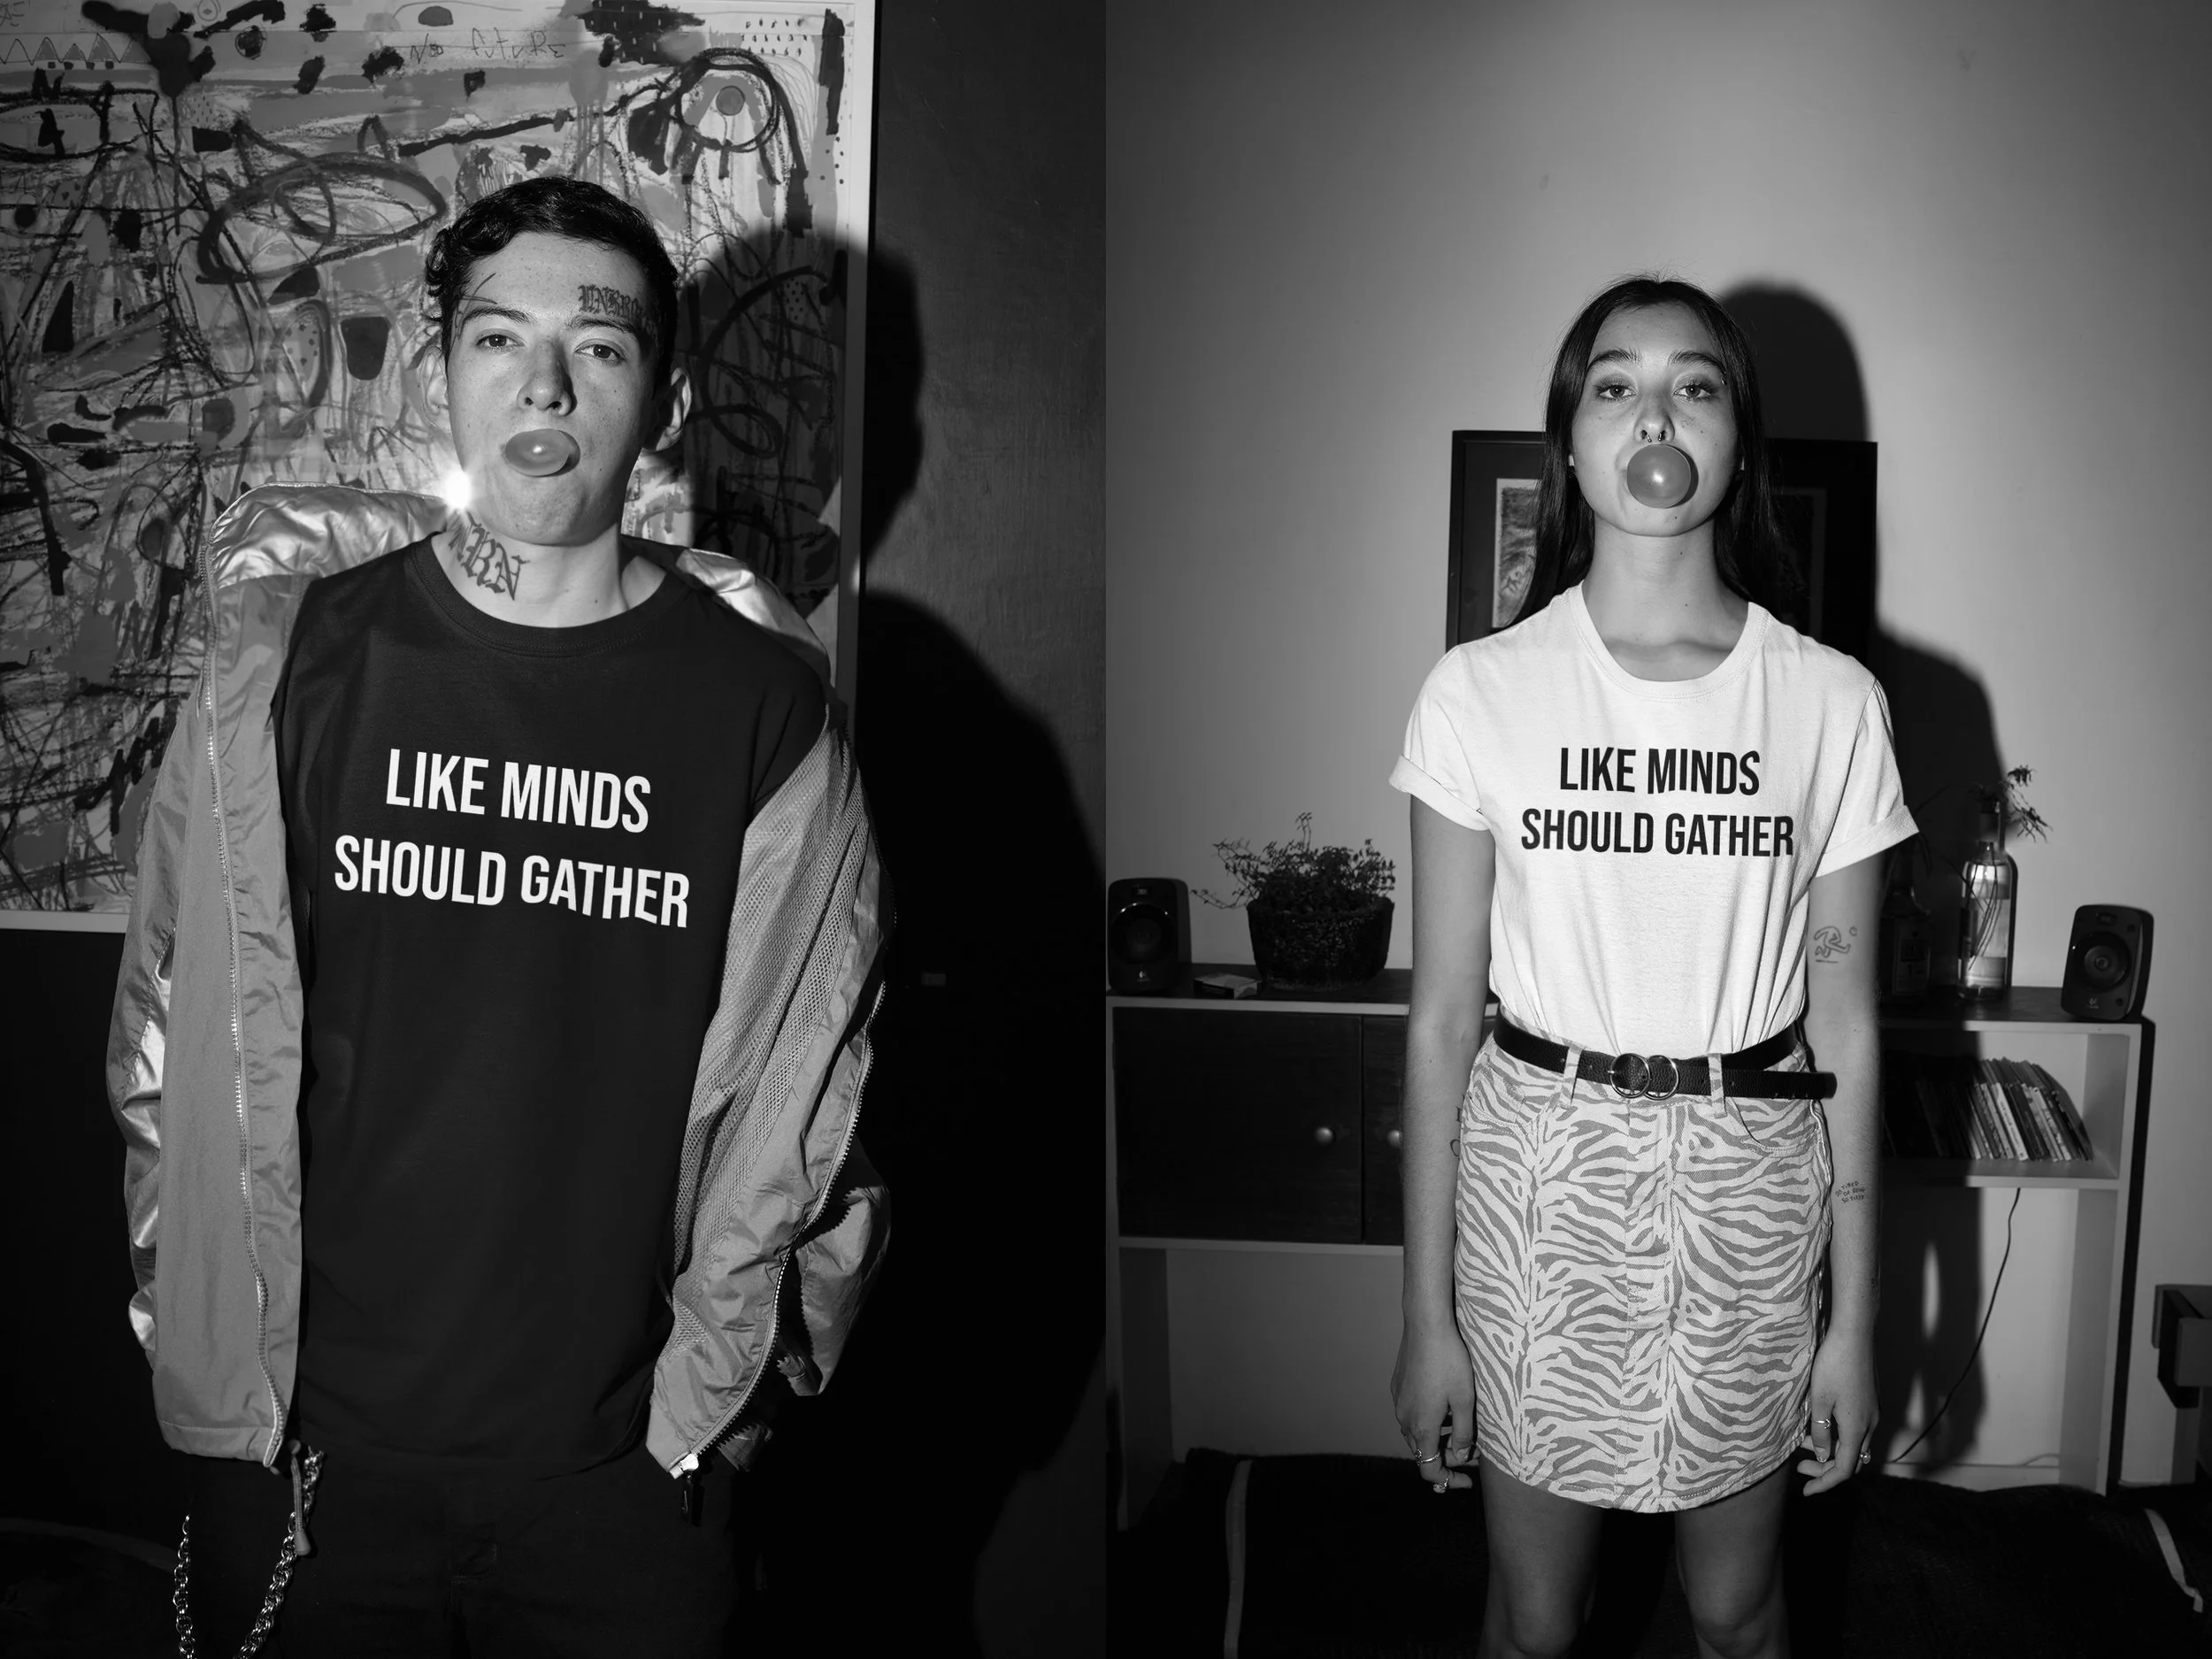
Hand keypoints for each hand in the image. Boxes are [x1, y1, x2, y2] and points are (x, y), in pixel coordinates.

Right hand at [1391, 1318, 1476, 1491]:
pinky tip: (1443, 1406)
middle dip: (1445, 1458)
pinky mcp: (1397, 1386)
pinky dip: (1427, 1421)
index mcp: (1422, 1426)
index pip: (1428, 1469)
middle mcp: (1404, 1417)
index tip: (1467, 1480)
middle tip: (1471, 1453)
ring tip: (1459, 1429)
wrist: (1425, 1326)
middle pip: (1422, 1452)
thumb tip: (1460, 1457)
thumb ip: (1463, 1434)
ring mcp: (1398, 1401)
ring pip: (1415, 1432)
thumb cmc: (1450, 1361)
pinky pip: (1410, 1414)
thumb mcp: (1464, 1400)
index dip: (1448, 1480)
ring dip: (1435, 1439)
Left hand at [1797, 1323, 1877, 1494]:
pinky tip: (1820, 1427)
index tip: (1805, 1490)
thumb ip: (1822, 1431)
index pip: (1844, 1469)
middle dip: (1827, 1469)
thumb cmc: (1834, 1365)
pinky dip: (1839, 1437)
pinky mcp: (1869, 1402)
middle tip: (1800, 1466)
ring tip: (1805, 1445)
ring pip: (1855, 1446)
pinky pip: (1857, 1431)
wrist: (1854, 1335)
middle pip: (1851, 1461)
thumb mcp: (1820, 1400)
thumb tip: (1824, 1455)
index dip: (1825, 1482)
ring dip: (1833, 1452)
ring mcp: (1872, 1413)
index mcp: (1857, 1429)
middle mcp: (1870, 1425)